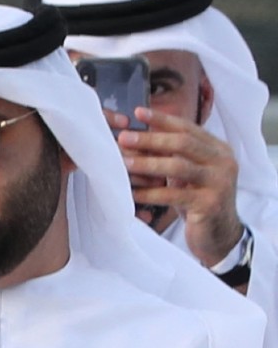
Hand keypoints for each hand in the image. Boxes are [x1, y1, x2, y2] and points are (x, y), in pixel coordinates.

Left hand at [116, 106, 242, 265]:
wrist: (220, 234)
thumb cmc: (197, 199)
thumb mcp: (188, 174)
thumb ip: (171, 156)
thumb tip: (134, 140)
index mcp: (218, 149)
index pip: (188, 128)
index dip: (163, 120)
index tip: (138, 112)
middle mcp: (223, 162)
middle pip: (183, 143)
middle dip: (150, 140)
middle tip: (124, 138)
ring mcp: (219, 183)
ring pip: (178, 167)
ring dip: (147, 164)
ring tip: (124, 163)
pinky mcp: (209, 204)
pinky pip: (173, 195)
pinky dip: (150, 193)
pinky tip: (132, 192)